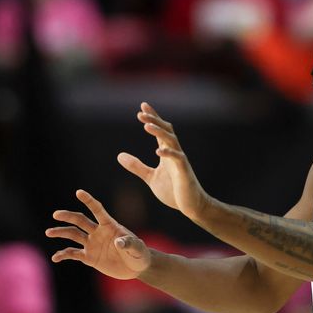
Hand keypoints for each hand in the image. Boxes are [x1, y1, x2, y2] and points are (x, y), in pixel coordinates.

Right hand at [46, 189, 149, 278]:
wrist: (136, 268)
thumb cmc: (139, 254)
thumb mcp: (137, 248)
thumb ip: (129, 243)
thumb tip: (118, 242)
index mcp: (110, 226)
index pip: (97, 210)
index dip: (89, 201)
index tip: (79, 192)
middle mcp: (98, 232)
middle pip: (80, 221)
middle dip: (68, 216)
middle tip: (56, 214)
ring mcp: (92, 244)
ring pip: (73, 235)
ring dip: (61, 232)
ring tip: (49, 232)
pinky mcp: (89, 257)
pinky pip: (73, 254)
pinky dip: (63, 255)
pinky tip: (55, 257)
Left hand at [117, 101, 209, 220]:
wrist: (192, 206)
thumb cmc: (174, 191)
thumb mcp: (151, 177)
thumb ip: (137, 166)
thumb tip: (119, 155)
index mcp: (167, 153)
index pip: (159, 132)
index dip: (153, 118)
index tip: (143, 106)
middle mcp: (174, 153)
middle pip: (166, 131)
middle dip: (154, 121)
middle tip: (141, 112)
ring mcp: (180, 162)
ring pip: (171, 141)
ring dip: (159, 132)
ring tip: (146, 126)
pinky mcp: (184, 172)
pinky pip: (178, 159)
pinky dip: (168, 153)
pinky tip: (158, 150)